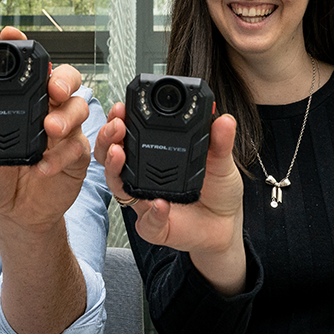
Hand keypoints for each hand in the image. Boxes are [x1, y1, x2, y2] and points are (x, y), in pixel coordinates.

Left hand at [0, 27, 91, 234]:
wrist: (15, 215)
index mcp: (20, 103)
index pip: (24, 68)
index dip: (21, 46)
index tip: (11, 34)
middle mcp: (45, 110)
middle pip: (64, 78)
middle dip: (62, 78)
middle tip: (51, 90)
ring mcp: (64, 131)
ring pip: (79, 106)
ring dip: (67, 116)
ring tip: (49, 130)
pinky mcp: (76, 154)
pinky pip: (78, 145)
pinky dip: (63, 154)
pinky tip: (44, 166)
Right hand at [94, 103, 246, 292]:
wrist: (226, 225)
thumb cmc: (217, 190)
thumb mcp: (221, 161)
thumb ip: (221, 142)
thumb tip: (225, 119)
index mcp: (154, 154)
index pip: (129, 133)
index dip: (119, 119)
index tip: (121, 107)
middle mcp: (143, 176)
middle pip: (111, 156)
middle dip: (107, 139)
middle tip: (117, 127)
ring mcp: (145, 200)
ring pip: (117, 185)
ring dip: (115, 169)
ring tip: (120, 155)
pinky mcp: (154, 226)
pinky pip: (146, 221)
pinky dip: (152, 212)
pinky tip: (160, 204)